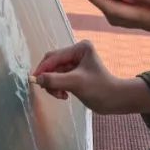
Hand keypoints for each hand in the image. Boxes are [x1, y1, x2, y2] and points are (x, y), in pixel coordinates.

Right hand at [30, 40, 149, 114]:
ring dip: (54, 85)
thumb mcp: (75, 83)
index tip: (34, 80)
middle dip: (49, 78)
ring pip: (54, 73)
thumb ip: (54, 80)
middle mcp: (77, 52)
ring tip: (60, 96)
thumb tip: (36, 79)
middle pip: (53, 64)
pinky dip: (58, 87)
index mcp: (80, 48)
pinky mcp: (75, 74)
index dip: (43, 68)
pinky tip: (64, 96)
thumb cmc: (99, 89)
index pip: (55, 56)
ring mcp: (76, 64)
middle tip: (49, 91)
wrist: (115, 101)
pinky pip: (59, 79)